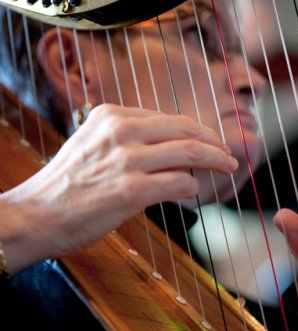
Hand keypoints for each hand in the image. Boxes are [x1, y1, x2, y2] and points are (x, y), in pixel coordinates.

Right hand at [1, 104, 237, 273]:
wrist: (35, 215)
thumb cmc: (64, 186)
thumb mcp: (90, 143)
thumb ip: (124, 138)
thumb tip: (163, 146)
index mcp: (111, 115)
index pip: (169, 119)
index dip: (197, 131)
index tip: (210, 142)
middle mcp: (121, 131)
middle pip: (186, 130)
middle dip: (215, 143)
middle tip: (229, 155)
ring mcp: (127, 160)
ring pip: (191, 153)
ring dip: (216, 162)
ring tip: (228, 169)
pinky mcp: (132, 191)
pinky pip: (180, 183)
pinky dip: (192, 187)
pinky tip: (192, 192)